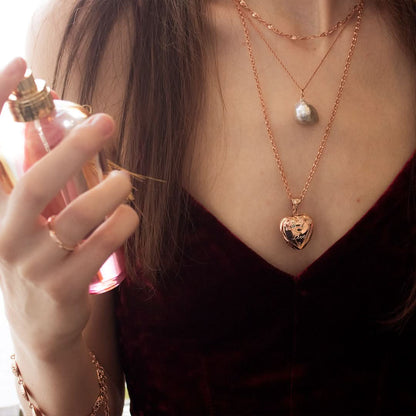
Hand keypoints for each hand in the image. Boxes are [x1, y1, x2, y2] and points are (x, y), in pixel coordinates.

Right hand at [0, 58, 138, 357]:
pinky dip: (122, 224)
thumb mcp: (23, 221)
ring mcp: (34, 267)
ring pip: (78, 218)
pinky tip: (129, 215)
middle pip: (37, 184)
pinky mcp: (65, 289)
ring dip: (110, 191)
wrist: (39, 327)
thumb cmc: (37, 260)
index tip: (19, 68)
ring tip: (126, 178)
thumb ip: (29, 176)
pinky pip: (102, 246)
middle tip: (107, 122)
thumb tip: (37, 120)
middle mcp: (5, 238)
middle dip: (73, 149)